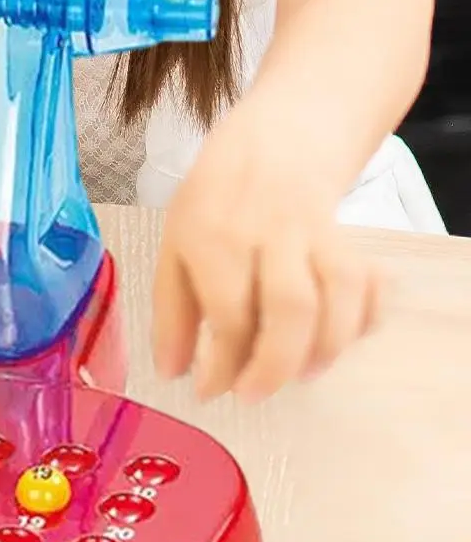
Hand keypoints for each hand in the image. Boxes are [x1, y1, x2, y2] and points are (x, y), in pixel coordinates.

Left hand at [152, 110, 382, 401]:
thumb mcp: (174, 249)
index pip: (226, 312)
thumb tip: (171, 372)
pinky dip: (365, 319)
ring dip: (326, 348)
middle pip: (290, 308)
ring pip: (339, 295)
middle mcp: (265, 233)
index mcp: (211, 237)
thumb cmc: (212, 207)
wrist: (271, 146)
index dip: (220, 363)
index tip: (209, 393)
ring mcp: (314, 232)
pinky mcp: (349, 237)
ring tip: (299, 374)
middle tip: (254, 395)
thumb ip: (171, 310)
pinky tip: (341, 338)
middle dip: (276, 365)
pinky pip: (370, 284)